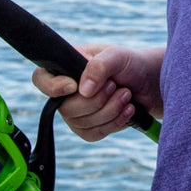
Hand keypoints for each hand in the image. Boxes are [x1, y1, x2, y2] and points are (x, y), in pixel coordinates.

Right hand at [31, 44, 164, 141]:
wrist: (149, 82)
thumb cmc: (130, 64)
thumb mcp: (118, 56)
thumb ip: (99, 66)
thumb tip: (82, 90)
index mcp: (66, 67)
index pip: (41, 79)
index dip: (53, 87)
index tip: (73, 86)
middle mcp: (66, 91)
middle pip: (66, 108)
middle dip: (97, 101)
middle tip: (116, 86)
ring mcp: (76, 112)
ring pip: (81, 124)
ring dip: (109, 111)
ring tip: (126, 95)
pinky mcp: (89, 128)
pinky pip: (93, 134)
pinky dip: (114, 123)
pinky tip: (128, 110)